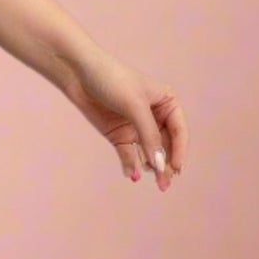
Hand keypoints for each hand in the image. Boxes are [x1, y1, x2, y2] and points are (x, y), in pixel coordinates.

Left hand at [59, 46, 186, 190]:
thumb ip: (149, 136)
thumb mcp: (134, 106)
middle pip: (165, 146)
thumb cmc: (112, 80)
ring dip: (151, 167)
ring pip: (148, 153)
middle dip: (166, 165)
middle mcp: (155, 116)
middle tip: (164, 185)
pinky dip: (131, 165)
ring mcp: (136, 127)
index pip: (179, 131)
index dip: (179, 151)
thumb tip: (161, 165)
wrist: (79, 73)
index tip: (176, 168)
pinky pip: (129, 154)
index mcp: (167, 103)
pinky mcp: (119, 134)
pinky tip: (132, 175)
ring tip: (153, 181)